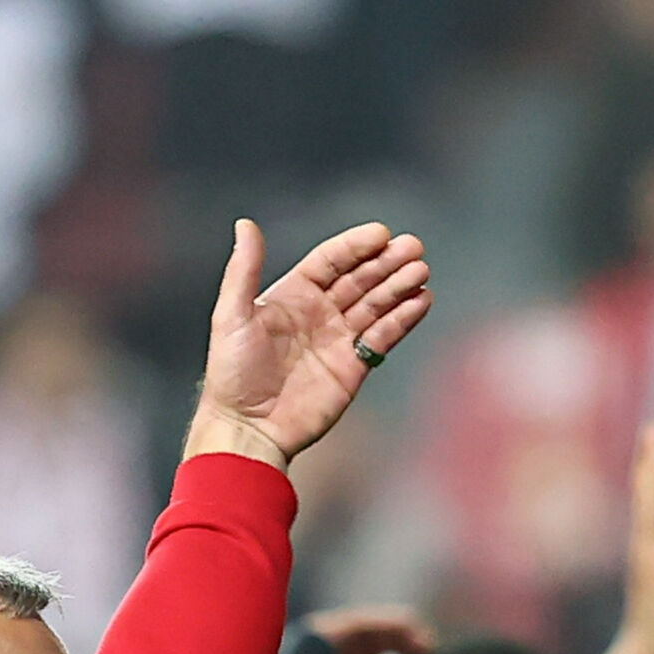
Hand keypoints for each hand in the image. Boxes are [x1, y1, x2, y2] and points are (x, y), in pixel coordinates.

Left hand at [193, 219, 430, 465]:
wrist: (248, 428)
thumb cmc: (232, 374)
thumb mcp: (232, 315)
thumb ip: (243, 270)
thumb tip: (245, 225)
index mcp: (292, 296)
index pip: (331, 261)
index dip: (356, 246)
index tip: (382, 234)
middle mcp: (319, 313)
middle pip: (360, 279)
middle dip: (387, 263)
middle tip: (413, 248)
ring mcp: (338, 339)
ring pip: (376, 304)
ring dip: (399, 286)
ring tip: (421, 270)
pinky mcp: (354, 367)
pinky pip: (383, 336)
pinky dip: (403, 319)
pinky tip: (421, 301)